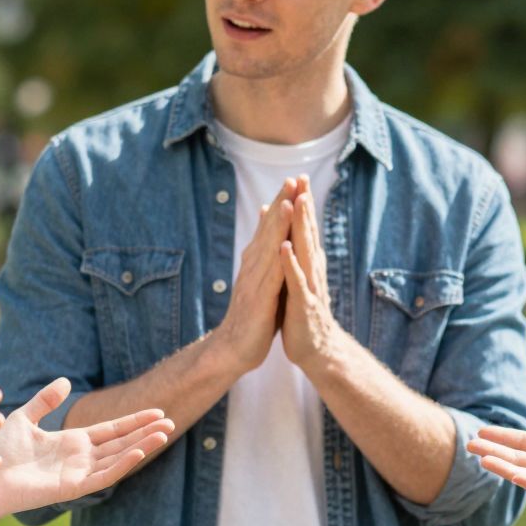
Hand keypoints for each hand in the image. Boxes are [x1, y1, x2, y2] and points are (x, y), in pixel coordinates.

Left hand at [0, 379, 176, 511]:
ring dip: (141, 446)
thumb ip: (44, 401)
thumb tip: (64, 380)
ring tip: (164, 433)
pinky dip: (122, 465)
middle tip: (171, 421)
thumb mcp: (23, 418)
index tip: (157, 411)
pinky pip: (103, 476)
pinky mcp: (73, 488)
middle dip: (146, 432)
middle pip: (122, 443)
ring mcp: (79, 473)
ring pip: (118, 458)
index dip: (134, 421)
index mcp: (73, 442)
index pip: (112, 430)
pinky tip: (139, 452)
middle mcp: (81, 458)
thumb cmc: (1, 453)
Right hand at [210, 178, 297, 377]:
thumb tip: (268, 232)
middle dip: (280, 203)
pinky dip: (277, 257)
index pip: (270, 226)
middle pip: (268, 229)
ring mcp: (255, 281)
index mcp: (256, 260)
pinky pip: (270, 274)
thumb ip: (262, 255)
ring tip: (288, 200)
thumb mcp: (258, 278)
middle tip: (291, 178)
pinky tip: (283, 243)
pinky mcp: (259, 298)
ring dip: (278, 223)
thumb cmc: (250, 312)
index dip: (280, 203)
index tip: (292, 181)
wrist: (233, 346)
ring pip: (269, 246)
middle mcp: (253, 265)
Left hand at [280, 179, 348, 377]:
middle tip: (302, 178)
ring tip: (298, 202)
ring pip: (305, 251)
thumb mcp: (298, 280)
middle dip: (304, 206)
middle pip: (308, 233)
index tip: (298, 177)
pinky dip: (291, 264)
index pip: (305, 229)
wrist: (315, 349)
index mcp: (308, 264)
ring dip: (301, 227)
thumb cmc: (303, 313)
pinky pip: (296, 281)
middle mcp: (312, 270)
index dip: (302, 203)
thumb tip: (294, 234)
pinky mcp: (303, 304)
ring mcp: (309, 286)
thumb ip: (297, 256)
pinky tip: (285, 248)